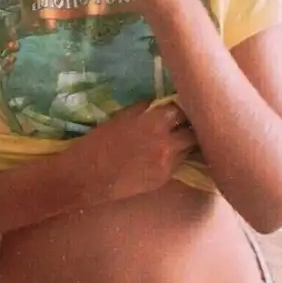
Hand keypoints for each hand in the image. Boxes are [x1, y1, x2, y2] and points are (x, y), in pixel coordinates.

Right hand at [64, 101, 197, 203]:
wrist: (87, 176)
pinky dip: (176, 158)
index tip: (178, 108)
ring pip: (190, 149)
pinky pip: (178, 164)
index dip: (181, 108)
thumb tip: (157, 104)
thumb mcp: (120, 117)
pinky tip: (167, 155)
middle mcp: (167, 143)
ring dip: (187, 143)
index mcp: (155, 122)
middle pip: (193, 131)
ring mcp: (167, 163)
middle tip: (185, 124)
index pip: (183, 110)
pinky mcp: (163, 179)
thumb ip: (143, 109)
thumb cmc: (98, 143)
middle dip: (190, 126)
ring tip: (180, 139)